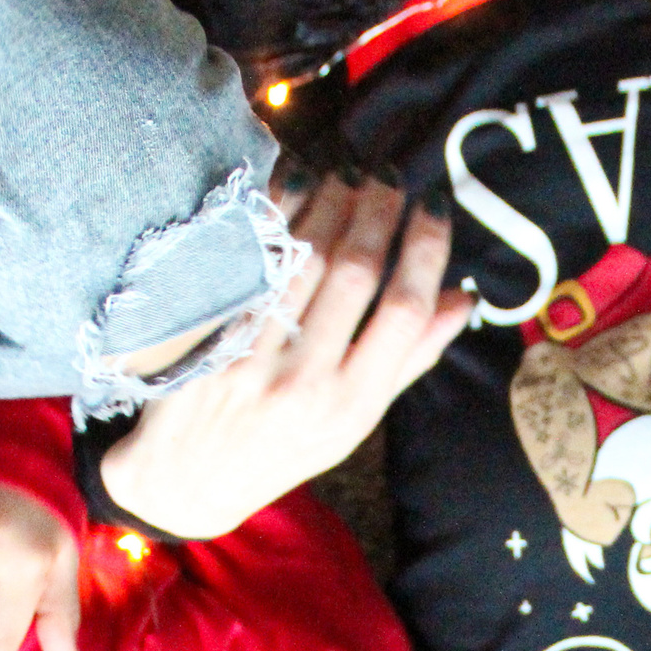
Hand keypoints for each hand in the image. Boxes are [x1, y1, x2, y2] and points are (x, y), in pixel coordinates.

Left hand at [99, 179, 472, 540]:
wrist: (187, 479)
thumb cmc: (285, 447)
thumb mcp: (356, 420)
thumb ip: (409, 359)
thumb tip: (463, 297)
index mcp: (351, 406)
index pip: (402, 311)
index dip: (424, 251)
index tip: (433, 208)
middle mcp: (304, 382)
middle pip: (354, 273)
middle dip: (379, 212)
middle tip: (390, 175)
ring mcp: (251, 358)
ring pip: (302, 259)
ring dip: (332, 201)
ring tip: (350, 171)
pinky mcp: (209, 337)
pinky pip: (253, 262)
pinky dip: (279, 215)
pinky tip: (296, 182)